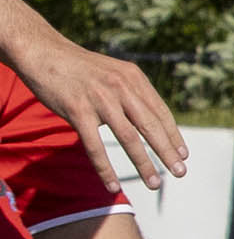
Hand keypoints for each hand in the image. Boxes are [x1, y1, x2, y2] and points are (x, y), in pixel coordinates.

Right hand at [2, 30, 186, 187]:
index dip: (173, 135)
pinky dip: (106, 169)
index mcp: (134, 78)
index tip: (183, 154)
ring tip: (155, 183)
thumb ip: (131, 92)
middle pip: (151, 126)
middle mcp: (121, 87)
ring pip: (129, 138)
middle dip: (167, 152)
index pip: (160, 112)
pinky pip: (95, 146)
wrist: (43, 52)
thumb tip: (148, 119)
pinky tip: (113, 186)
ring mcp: (100, 99)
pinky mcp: (77, 111)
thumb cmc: (80, 68)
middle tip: (181, 173)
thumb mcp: (114, 73)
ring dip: (144, 163)